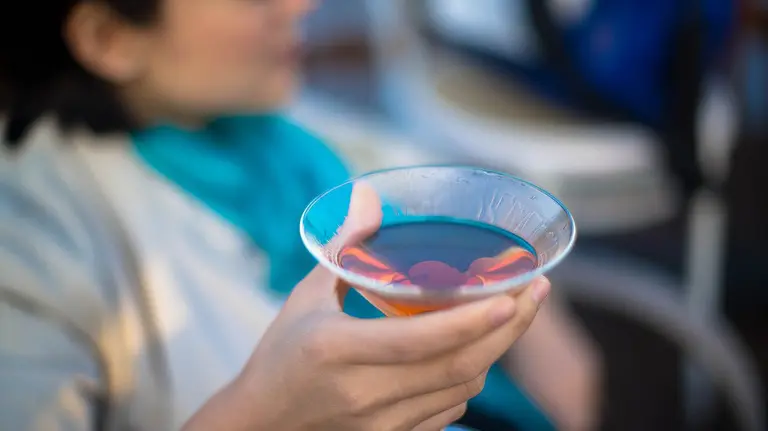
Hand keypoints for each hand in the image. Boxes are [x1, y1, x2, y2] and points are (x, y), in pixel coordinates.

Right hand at [184, 270, 549, 430]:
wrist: (260, 424)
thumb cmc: (280, 356)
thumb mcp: (306, 298)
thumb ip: (345, 246)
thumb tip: (368, 194)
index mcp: (337, 349)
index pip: (418, 340)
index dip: (471, 320)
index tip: (511, 294)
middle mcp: (364, 392)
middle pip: (458, 365)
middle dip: (508, 329)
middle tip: (534, 293)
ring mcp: (381, 423)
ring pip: (462, 387)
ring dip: (492, 351)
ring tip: (509, 315)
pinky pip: (449, 410)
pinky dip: (468, 377)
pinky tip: (472, 351)